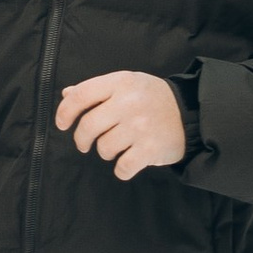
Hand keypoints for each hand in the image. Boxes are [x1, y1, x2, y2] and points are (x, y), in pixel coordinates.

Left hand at [54, 71, 185, 180]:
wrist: (191, 113)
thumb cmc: (152, 98)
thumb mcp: (127, 84)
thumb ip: (96, 90)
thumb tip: (66, 94)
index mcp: (121, 83)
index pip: (81, 95)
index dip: (65, 111)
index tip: (62, 124)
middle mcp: (129, 103)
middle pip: (88, 125)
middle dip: (81, 139)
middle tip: (84, 144)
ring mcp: (140, 126)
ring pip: (104, 148)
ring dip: (106, 152)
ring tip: (118, 146)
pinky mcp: (150, 149)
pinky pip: (122, 167)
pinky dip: (122, 169)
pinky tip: (128, 162)